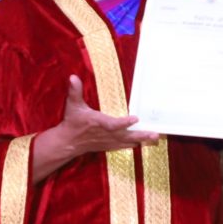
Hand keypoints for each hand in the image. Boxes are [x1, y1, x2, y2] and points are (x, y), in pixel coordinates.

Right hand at [31, 74, 156, 182]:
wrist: (68, 142)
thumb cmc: (72, 122)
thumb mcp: (73, 105)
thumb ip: (74, 91)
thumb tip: (73, 77)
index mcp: (98, 123)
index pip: (112, 124)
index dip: (124, 122)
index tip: (136, 118)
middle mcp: (105, 134)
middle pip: (126, 135)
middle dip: (141, 135)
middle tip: (154, 134)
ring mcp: (108, 141)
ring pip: (127, 142)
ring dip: (141, 140)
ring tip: (155, 138)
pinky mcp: (109, 145)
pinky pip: (124, 146)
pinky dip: (134, 144)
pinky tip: (144, 143)